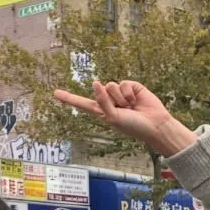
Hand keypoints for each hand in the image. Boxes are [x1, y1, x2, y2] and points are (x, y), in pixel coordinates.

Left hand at [54, 81, 196, 156]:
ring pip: (111, 85)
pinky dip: (129, 93)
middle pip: (99, 90)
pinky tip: (136, 100)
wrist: (154, 125)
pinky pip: (124, 83)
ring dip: (121, 98)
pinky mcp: (131, 86)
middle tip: (123, 111)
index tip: (55, 93)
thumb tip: (95, 83)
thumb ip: (102, 102)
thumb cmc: (133, 126)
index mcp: (101, 111)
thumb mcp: (113, 118)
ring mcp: (120, 93)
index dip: (69, 98)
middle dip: (110, 100)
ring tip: (130, 107)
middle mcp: (109, 100)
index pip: (82, 103)